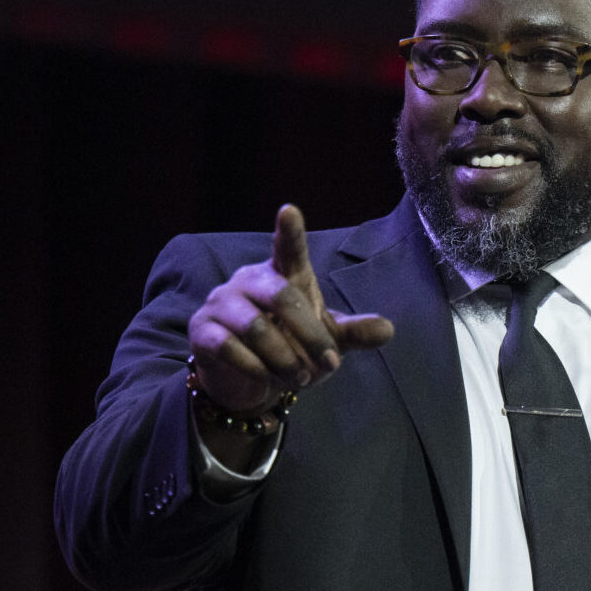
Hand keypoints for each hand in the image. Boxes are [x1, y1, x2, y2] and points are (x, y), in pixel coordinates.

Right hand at [187, 205, 394, 411]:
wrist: (246, 379)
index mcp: (282, 276)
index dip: (289, 232)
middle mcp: (249, 281)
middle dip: (311, 335)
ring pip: (256, 329)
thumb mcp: (326, 341)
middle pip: (282, 298)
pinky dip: (257, 370)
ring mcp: (222, 303)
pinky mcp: (202, 330)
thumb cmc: (291, 347)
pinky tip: (267, 380)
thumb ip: (353, 333)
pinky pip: (230, 348)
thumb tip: (388, 329)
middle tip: (329, 365)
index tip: (289, 210)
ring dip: (285, 360)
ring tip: (299, 378)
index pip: (287, 249)